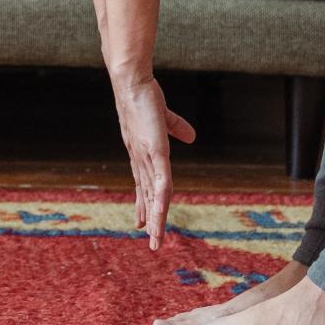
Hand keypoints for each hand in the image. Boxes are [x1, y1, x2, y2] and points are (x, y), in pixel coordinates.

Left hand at [111, 73, 195, 249]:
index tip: (141, 224)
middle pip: (148, 195)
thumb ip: (175, 128)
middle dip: (150, 219)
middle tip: (152, 243)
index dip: (144, 205)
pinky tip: (162, 211)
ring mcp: (147, 156)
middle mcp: (141, 160)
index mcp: (142, 154)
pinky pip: (161, 178)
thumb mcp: (162, 119)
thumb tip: (192, 137)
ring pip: (154, 194)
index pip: (144, 186)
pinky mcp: (154, 149)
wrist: (132, 81)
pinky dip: (161, 196)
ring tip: (156, 238)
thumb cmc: (144, 97)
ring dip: (156, 217)